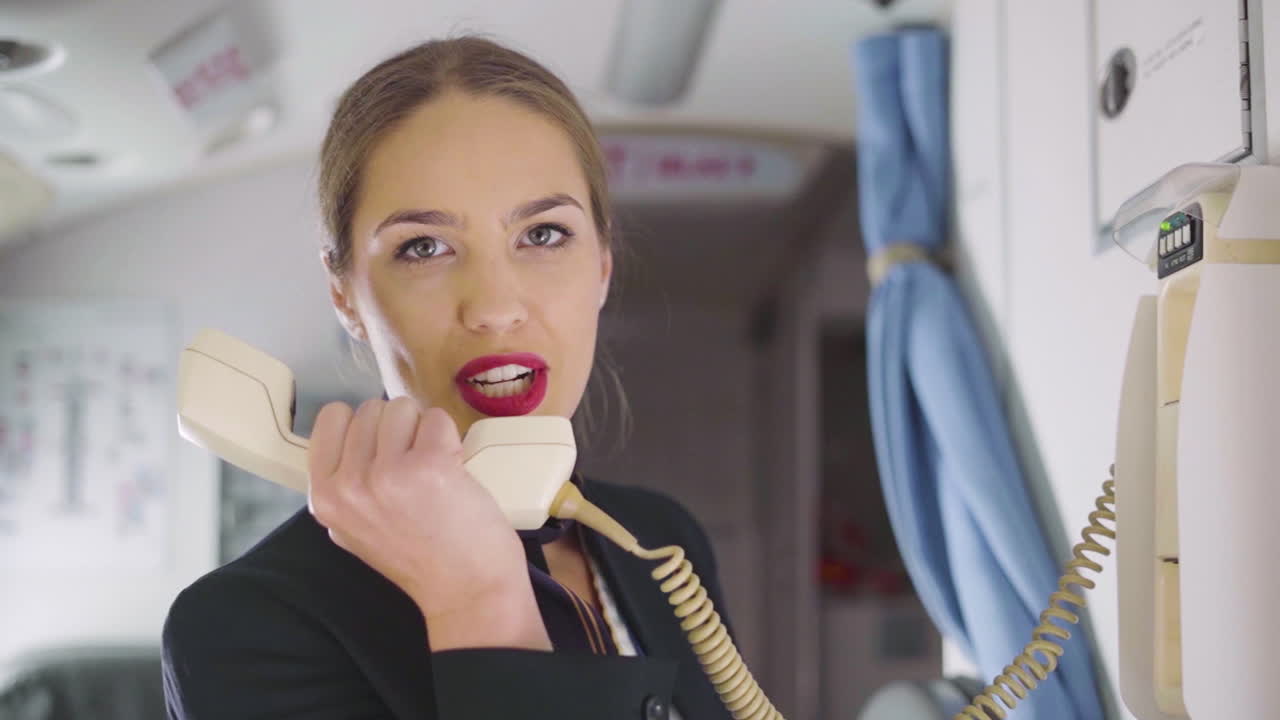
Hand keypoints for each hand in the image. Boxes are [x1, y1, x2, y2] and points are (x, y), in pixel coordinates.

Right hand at [307, 397, 548, 649]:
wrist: (465, 591)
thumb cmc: (417, 557)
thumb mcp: (354, 526)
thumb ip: (344, 482)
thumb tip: (353, 427)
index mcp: (324, 497)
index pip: (332, 417)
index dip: (364, 427)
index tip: (382, 452)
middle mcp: (348, 484)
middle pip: (369, 409)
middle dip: (397, 431)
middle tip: (413, 472)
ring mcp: (386, 473)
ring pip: (402, 408)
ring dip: (422, 432)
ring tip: (432, 473)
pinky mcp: (428, 465)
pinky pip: (436, 418)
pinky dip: (450, 439)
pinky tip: (452, 474)